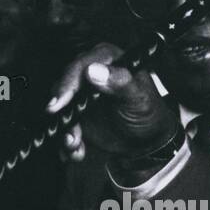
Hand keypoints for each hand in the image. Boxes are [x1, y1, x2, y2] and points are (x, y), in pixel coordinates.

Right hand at [47, 43, 178, 162]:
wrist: (147, 139)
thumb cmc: (147, 111)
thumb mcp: (138, 96)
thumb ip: (120, 82)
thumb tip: (93, 70)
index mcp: (107, 60)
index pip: (80, 66)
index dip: (68, 83)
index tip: (61, 101)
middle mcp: (90, 75)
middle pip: (65, 87)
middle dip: (63, 111)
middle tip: (66, 128)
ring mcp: (81, 96)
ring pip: (61, 108)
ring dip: (65, 129)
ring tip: (74, 144)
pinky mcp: (76, 115)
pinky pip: (64, 126)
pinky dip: (68, 141)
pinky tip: (78, 150)